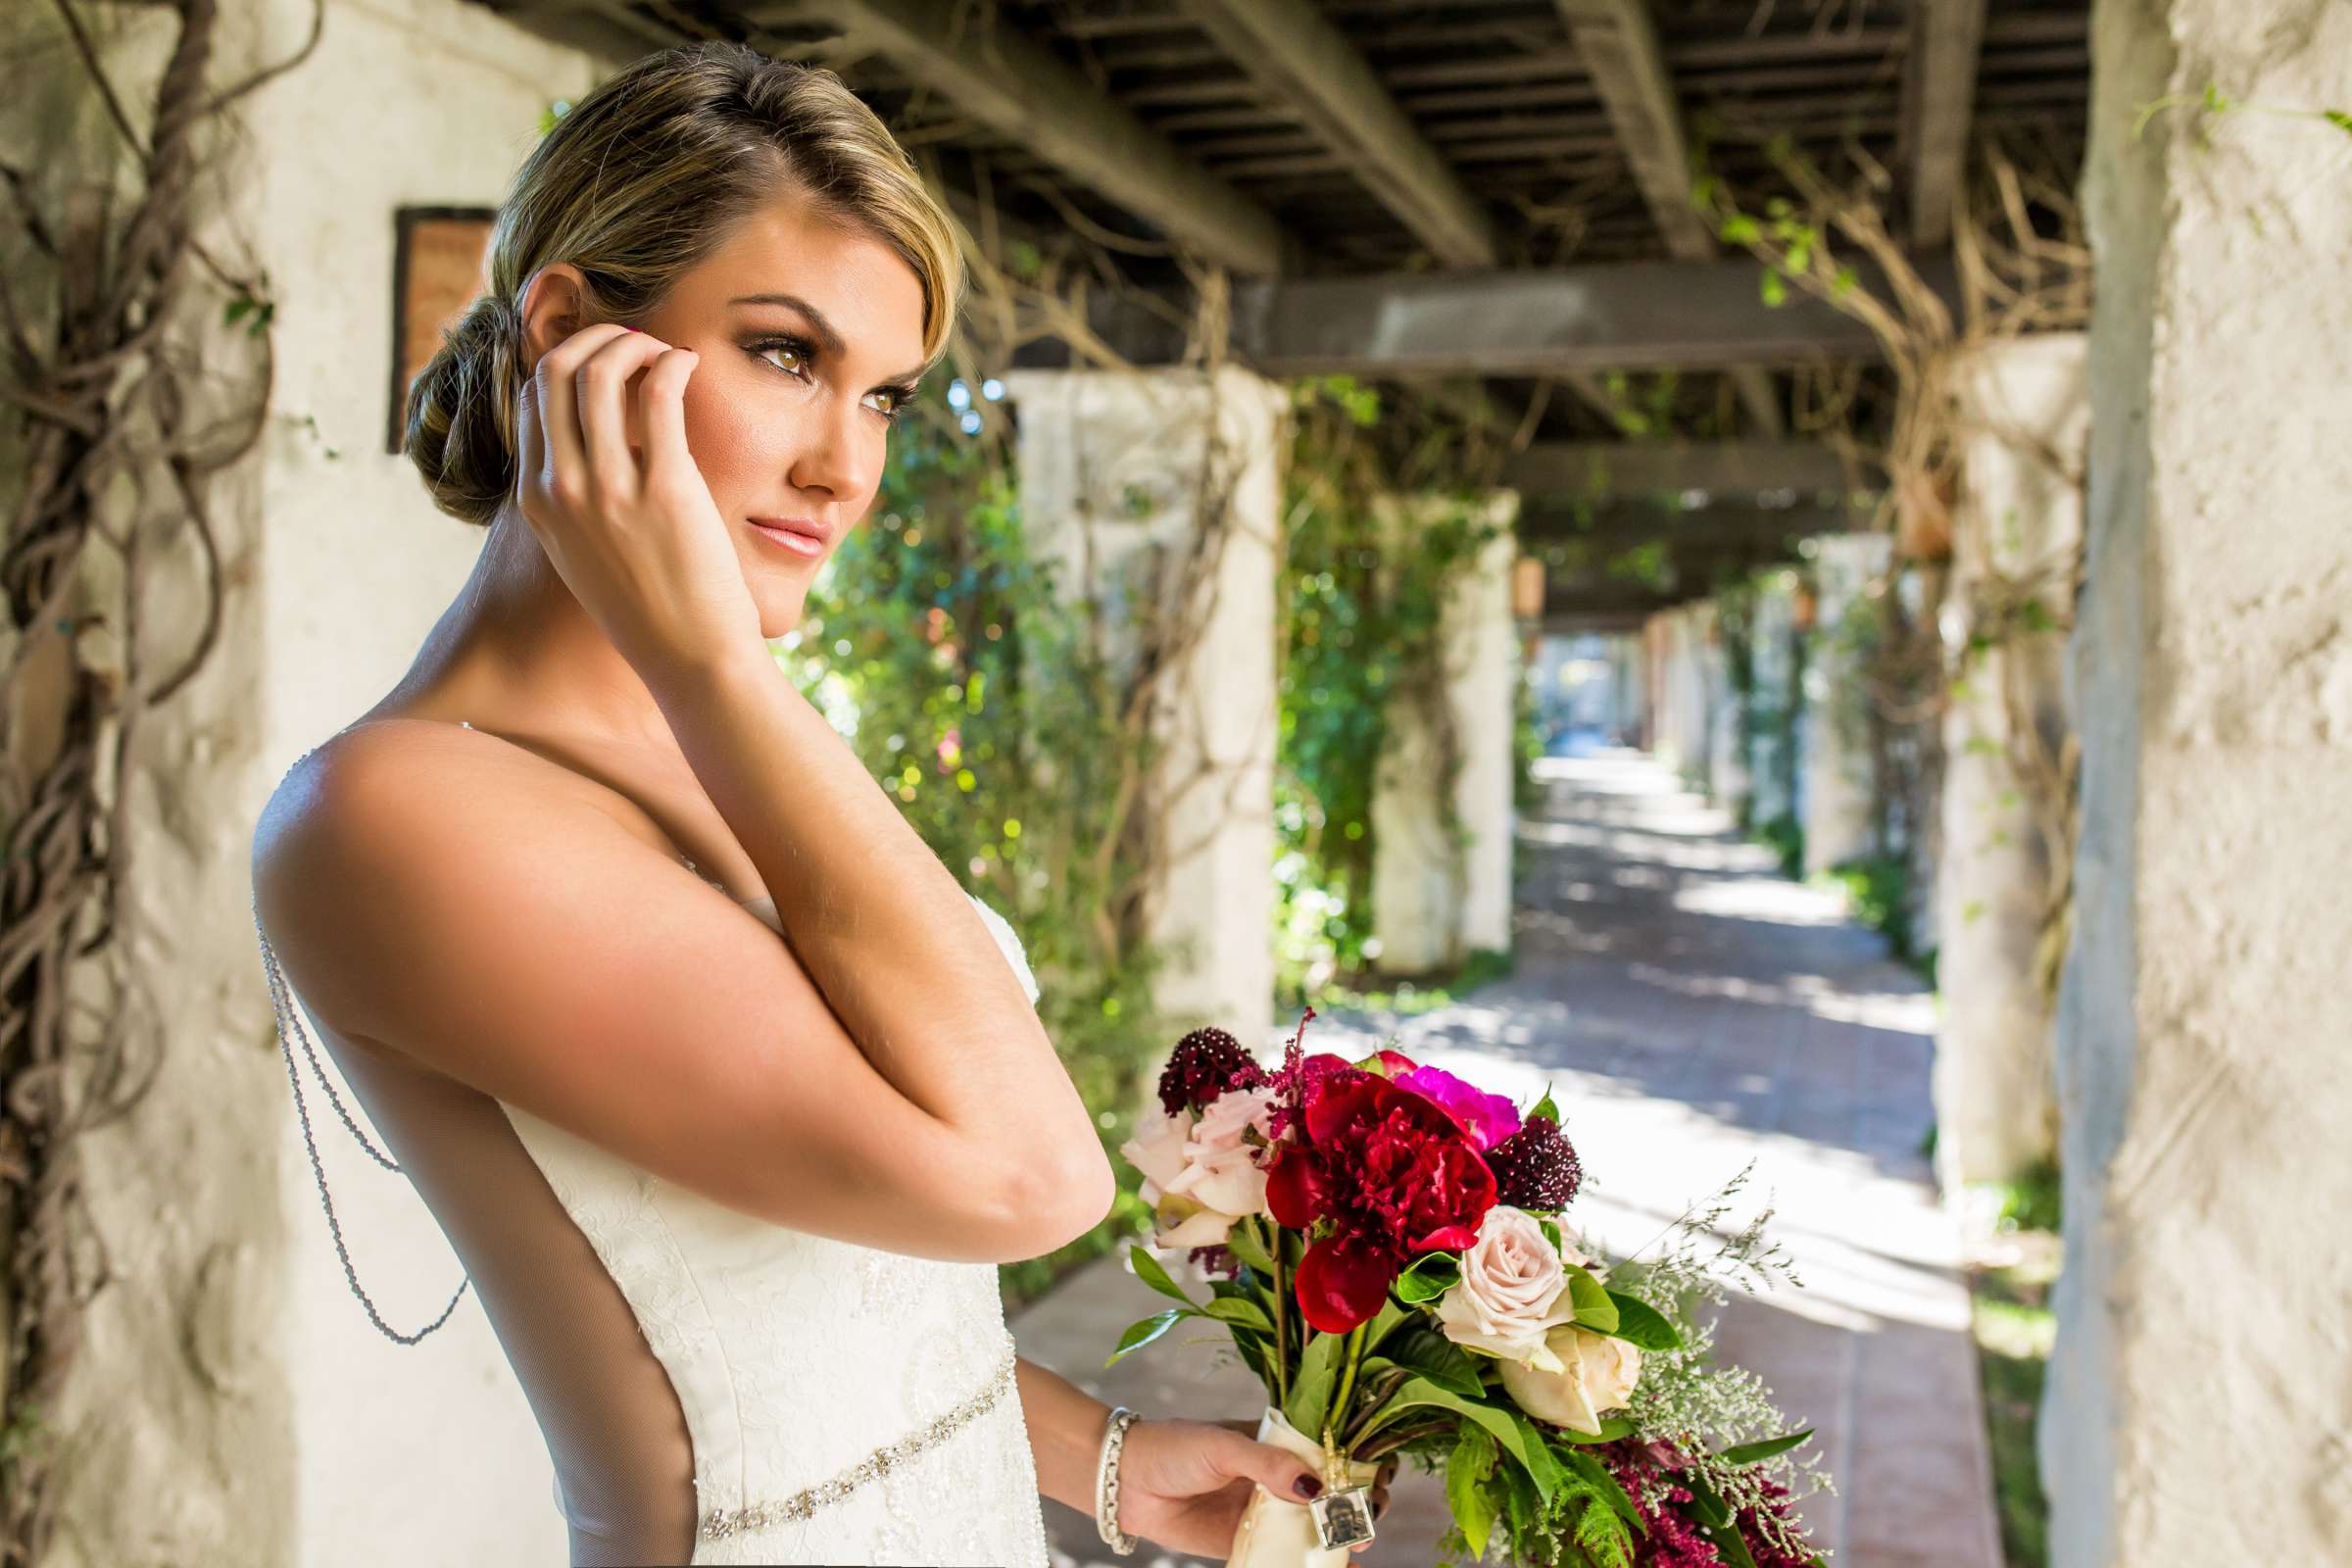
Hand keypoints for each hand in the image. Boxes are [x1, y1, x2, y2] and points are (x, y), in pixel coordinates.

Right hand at [512, 322, 762, 682]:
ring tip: (664, 351)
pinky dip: (672, 364)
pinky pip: (659, 395)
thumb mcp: (586, 553)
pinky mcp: (663, 490)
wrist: (690, 659)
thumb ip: (574, 501)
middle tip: (636, 341)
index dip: (568, 361)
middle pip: (555, 373)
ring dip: (634, 344)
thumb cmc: (649, 608)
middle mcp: (560, 491)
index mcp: (536, 502)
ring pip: (600, 374)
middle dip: (595, 340)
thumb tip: (590, 448)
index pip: (531, 399)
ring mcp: (608, 491)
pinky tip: (688, 365)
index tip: (606, 358)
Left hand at [1110, 1415, 1397, 1558]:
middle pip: (1332, 1492)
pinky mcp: (1245, 1543)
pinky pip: (1284, 1556)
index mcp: (1278, 1441)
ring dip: (1339, 1536)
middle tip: (1367, 1518)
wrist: (1124, 1481)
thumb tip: (1316, 1488)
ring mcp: (1264, 1511)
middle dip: (1358, 1504)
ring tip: (1355, 1546)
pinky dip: (1310, 1565)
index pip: (1332, 1449)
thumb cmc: (1174, 1448)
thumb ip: (1267, 1465)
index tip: (1379, 1477)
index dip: (1361, 1463)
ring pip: (1314, 1526)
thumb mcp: (1223, 1446)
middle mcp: (1278, 1477)